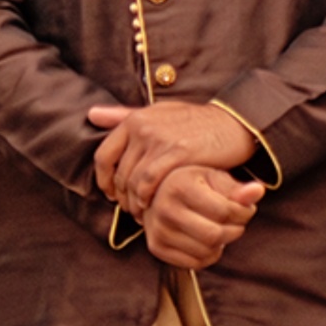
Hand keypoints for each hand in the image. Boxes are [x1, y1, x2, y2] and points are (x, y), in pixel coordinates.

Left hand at [88, 101, 257, 210]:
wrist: (233, 123)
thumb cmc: (194, 122)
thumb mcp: (157, 113)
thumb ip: (124, 115)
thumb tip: (92, 114)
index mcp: (134, 119)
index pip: (103, 156)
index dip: (103, 180)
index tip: (111, 193)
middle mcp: (142, 127)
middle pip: (118, 173)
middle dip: (121, 197)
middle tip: (131, 210)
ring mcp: (159, 139)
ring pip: (132, 181)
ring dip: (134, 202)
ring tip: (142, 213)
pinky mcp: (177, 153)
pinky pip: (149, 183)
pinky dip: (147, 199)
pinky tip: (154, 207)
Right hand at [139, 165, 262, 269]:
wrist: (158, 196)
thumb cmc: (193, 185)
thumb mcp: (215, 178)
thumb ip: (238, 188)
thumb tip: (258, 191)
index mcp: (179, 186)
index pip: (224, 212)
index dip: (243, 213)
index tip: (245, 209)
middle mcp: (164, 209)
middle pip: (215, 235)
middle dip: (234, 231)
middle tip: (236, 222)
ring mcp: (158, 230)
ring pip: (206, 251)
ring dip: (222, 244)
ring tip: (219, 228)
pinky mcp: (157, 248)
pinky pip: (196, 263)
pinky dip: (209, 255)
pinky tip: (207, 240)